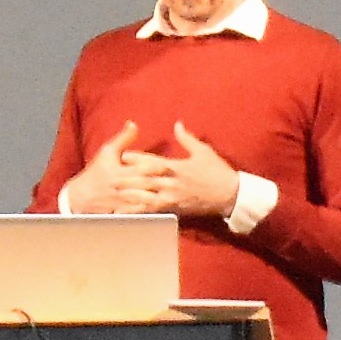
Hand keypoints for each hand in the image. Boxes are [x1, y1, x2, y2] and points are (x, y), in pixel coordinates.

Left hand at [104, 122, 242, 217]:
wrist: (230, 195)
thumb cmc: (217, 171)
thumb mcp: (203, 151)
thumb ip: (187, 138)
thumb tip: (177, 124)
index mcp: (178, 167)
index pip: (155, 162)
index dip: (139, 159)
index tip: (124, 156)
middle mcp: (173, 183)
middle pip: (147, 181)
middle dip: (129, 180)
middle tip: (111, 179)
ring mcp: (173, 198)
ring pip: (149, 198)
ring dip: (133, 198)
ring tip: (116, 198)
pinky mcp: (176, 210)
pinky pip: (156, 212)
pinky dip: (143, 214)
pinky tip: (132, 215)